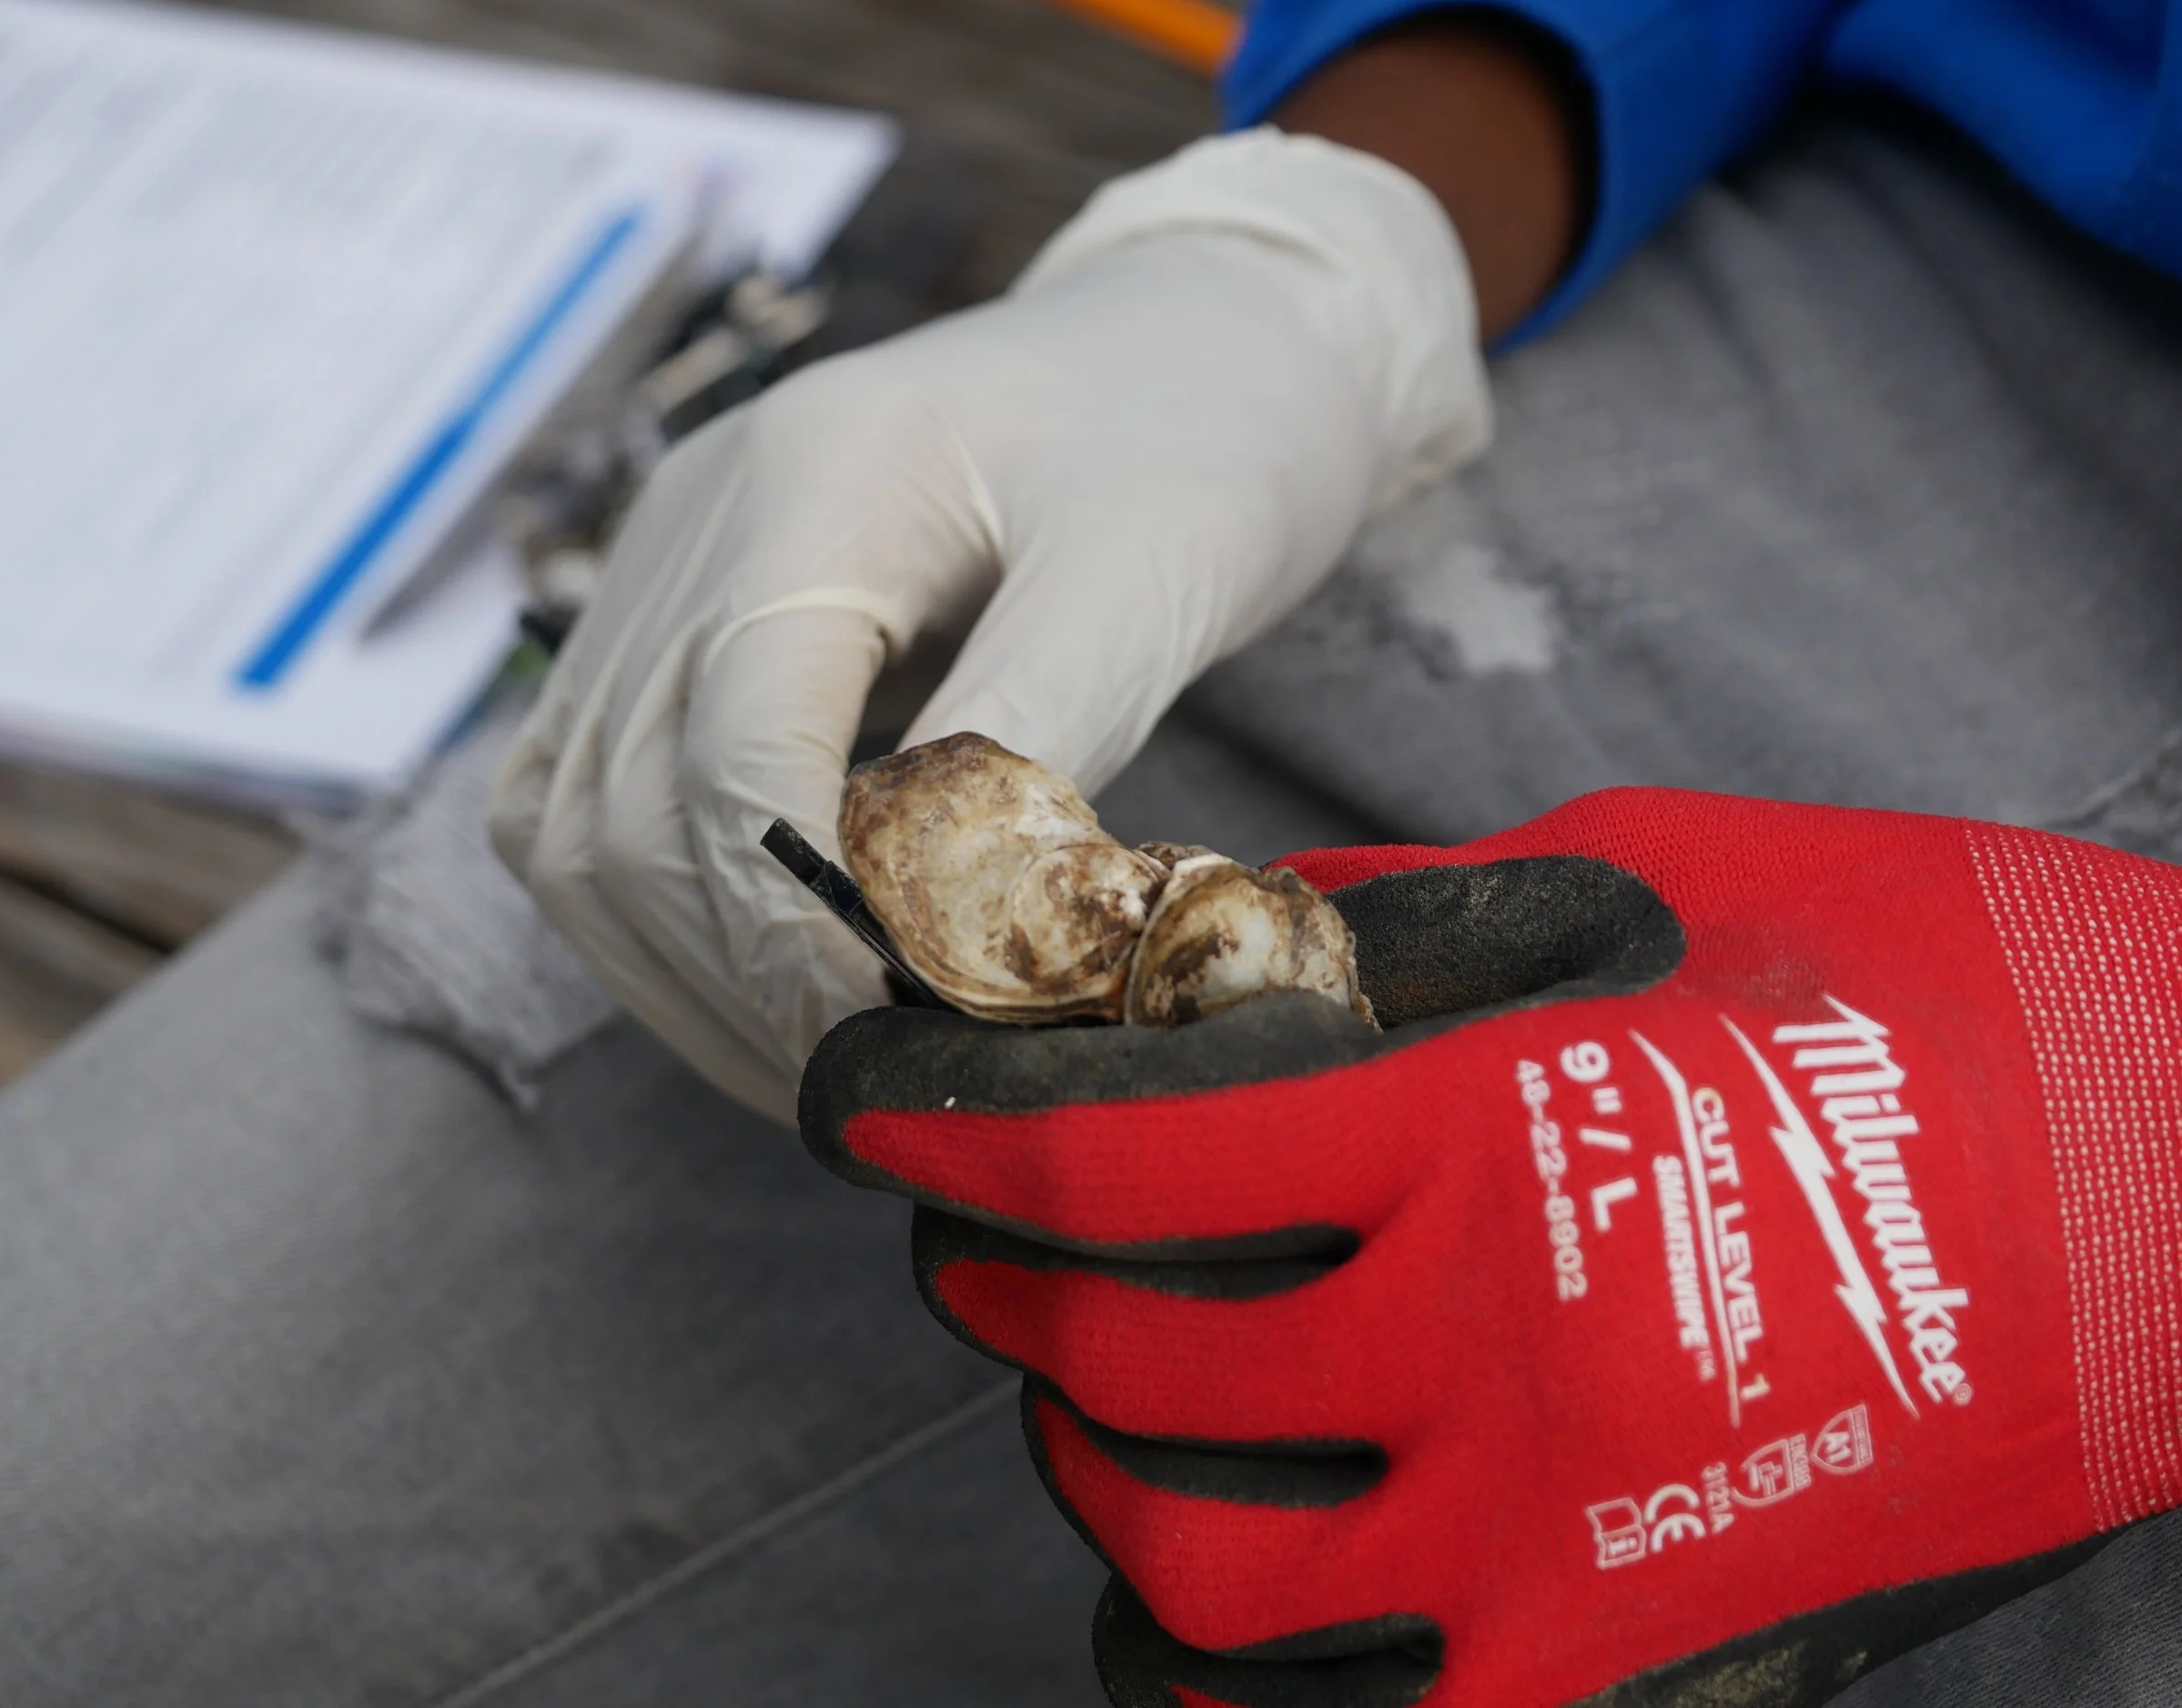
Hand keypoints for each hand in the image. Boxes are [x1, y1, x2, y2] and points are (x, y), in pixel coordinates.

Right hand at [487, 128, 1488, 1119]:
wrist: (1200, 333)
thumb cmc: (1205, 433)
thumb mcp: (1155, 572)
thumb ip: (1033, 745)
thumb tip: (937, 943)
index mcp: (816, 478)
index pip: (732, 752)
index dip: (792, 931)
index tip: (894, 1045)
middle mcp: (700, 514)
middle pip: (618, 809)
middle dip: (733, 978)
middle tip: (868, 1089)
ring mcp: (671, 561)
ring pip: (569, 825)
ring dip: (678, 971)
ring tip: (819, 1064)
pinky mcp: (683, 610)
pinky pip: (595, 793)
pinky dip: (663, 912)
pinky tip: (773, 979)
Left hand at [801, 790, 2181, 1704]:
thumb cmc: (1934, 990)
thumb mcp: (1646, 887)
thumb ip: (1399, 937)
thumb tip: (1205, 952)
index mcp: (1492, 1134)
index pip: (1122, 1152)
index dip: (948, 1121)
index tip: (855, 1098)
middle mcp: (1503, 1352)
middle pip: (1124, 1360)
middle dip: (1001, 1285)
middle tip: (975, 1230)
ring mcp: (1565, 1536)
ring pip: (1195, 1571)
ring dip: (1089, 1474)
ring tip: (1081, 1398)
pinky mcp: (1639, 1655)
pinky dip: (1221, 1682)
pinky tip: (1186, 1599)